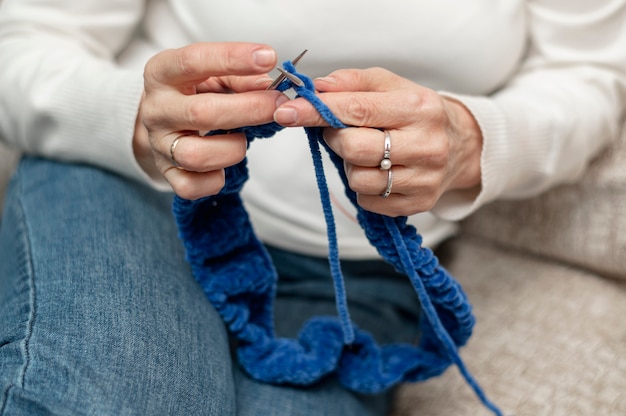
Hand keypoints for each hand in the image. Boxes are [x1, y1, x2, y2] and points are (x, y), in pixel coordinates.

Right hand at [134, 42, 288, 199]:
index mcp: (162, 74)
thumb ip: (240, 77)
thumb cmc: (195, 93)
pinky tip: (224, 167)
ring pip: (196, 156)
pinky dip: (215, 180)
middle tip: (279, 105)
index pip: (193, 61)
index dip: (232, 58)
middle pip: (201, 113)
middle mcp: (156, 109)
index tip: (268, 57)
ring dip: (232, 148)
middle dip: (249, 109)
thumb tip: (269, 87)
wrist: (163, 121)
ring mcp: (159, 144)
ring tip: (242, 139)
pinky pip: (191, 186)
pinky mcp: (166, 173)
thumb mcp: (213, 75)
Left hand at [273, 68, 482, 216]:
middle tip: (338, 131)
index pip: (357, 109)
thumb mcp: (391, 86)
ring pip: (358, 179)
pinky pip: (368, 200)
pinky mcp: (419, 204)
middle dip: (334, 139)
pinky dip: (362, 186)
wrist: (462, 146)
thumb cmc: (417, 112)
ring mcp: (425, 178)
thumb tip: (317, 88)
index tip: (286, 111)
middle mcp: (426, 145)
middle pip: (354, 148)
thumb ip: (353, 82)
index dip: (316, 111)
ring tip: (364, 153)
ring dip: (349, 166)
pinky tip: (377, 171)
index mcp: (419, 107)